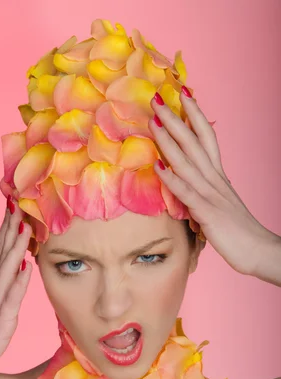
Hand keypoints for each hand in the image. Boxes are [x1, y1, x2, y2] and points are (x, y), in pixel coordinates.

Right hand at [0, 197, 31, 378]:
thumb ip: (6, 291)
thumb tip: (20, 270)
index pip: (2, 252)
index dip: (9, 228)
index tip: (16, 205)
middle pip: (2, 253)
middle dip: (11, 227)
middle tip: (19, 201)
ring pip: (7, 271)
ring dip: (16, 247)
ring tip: (25, 225)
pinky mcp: (0, 322)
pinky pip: (11, 299)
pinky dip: (19, 282)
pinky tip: (26, 267)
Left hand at [148, 88, 272, 276]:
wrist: (258, 251)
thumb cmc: (238, 232)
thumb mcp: (219, 206)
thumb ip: (203, 194)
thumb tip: (185, 189)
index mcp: (219, 176)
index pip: (207, 138)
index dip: (195, 115)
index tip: (183, 93)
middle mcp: (216, 180)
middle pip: (194, 141)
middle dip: (176, 118)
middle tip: (158, 97)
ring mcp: (212, 195)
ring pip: (188, 161)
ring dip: (169, 140)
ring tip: (153, 120)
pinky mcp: (208, 213)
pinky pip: (187, 193)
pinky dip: (171, 178)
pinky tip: (157, 166)